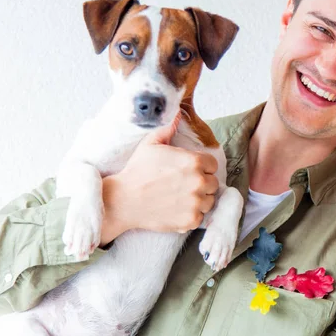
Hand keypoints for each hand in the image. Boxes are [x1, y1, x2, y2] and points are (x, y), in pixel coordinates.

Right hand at [100, 123, 218, 244]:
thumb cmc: (137, 171)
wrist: (123, 200)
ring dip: (199, 200)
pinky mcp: (190, 220)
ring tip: (181, 198)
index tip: (190, 171)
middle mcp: (199, 182)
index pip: (212, 165)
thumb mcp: (150, 144)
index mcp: (194, 161)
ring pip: (209, 201)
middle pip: (213, 183)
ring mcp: (196, 202)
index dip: (202, 167)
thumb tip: (177, 114)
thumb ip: (168, 129)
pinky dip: (192, 215)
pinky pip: (200, 217)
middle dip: (201, 183)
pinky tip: (177, 209)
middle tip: (183, 185)